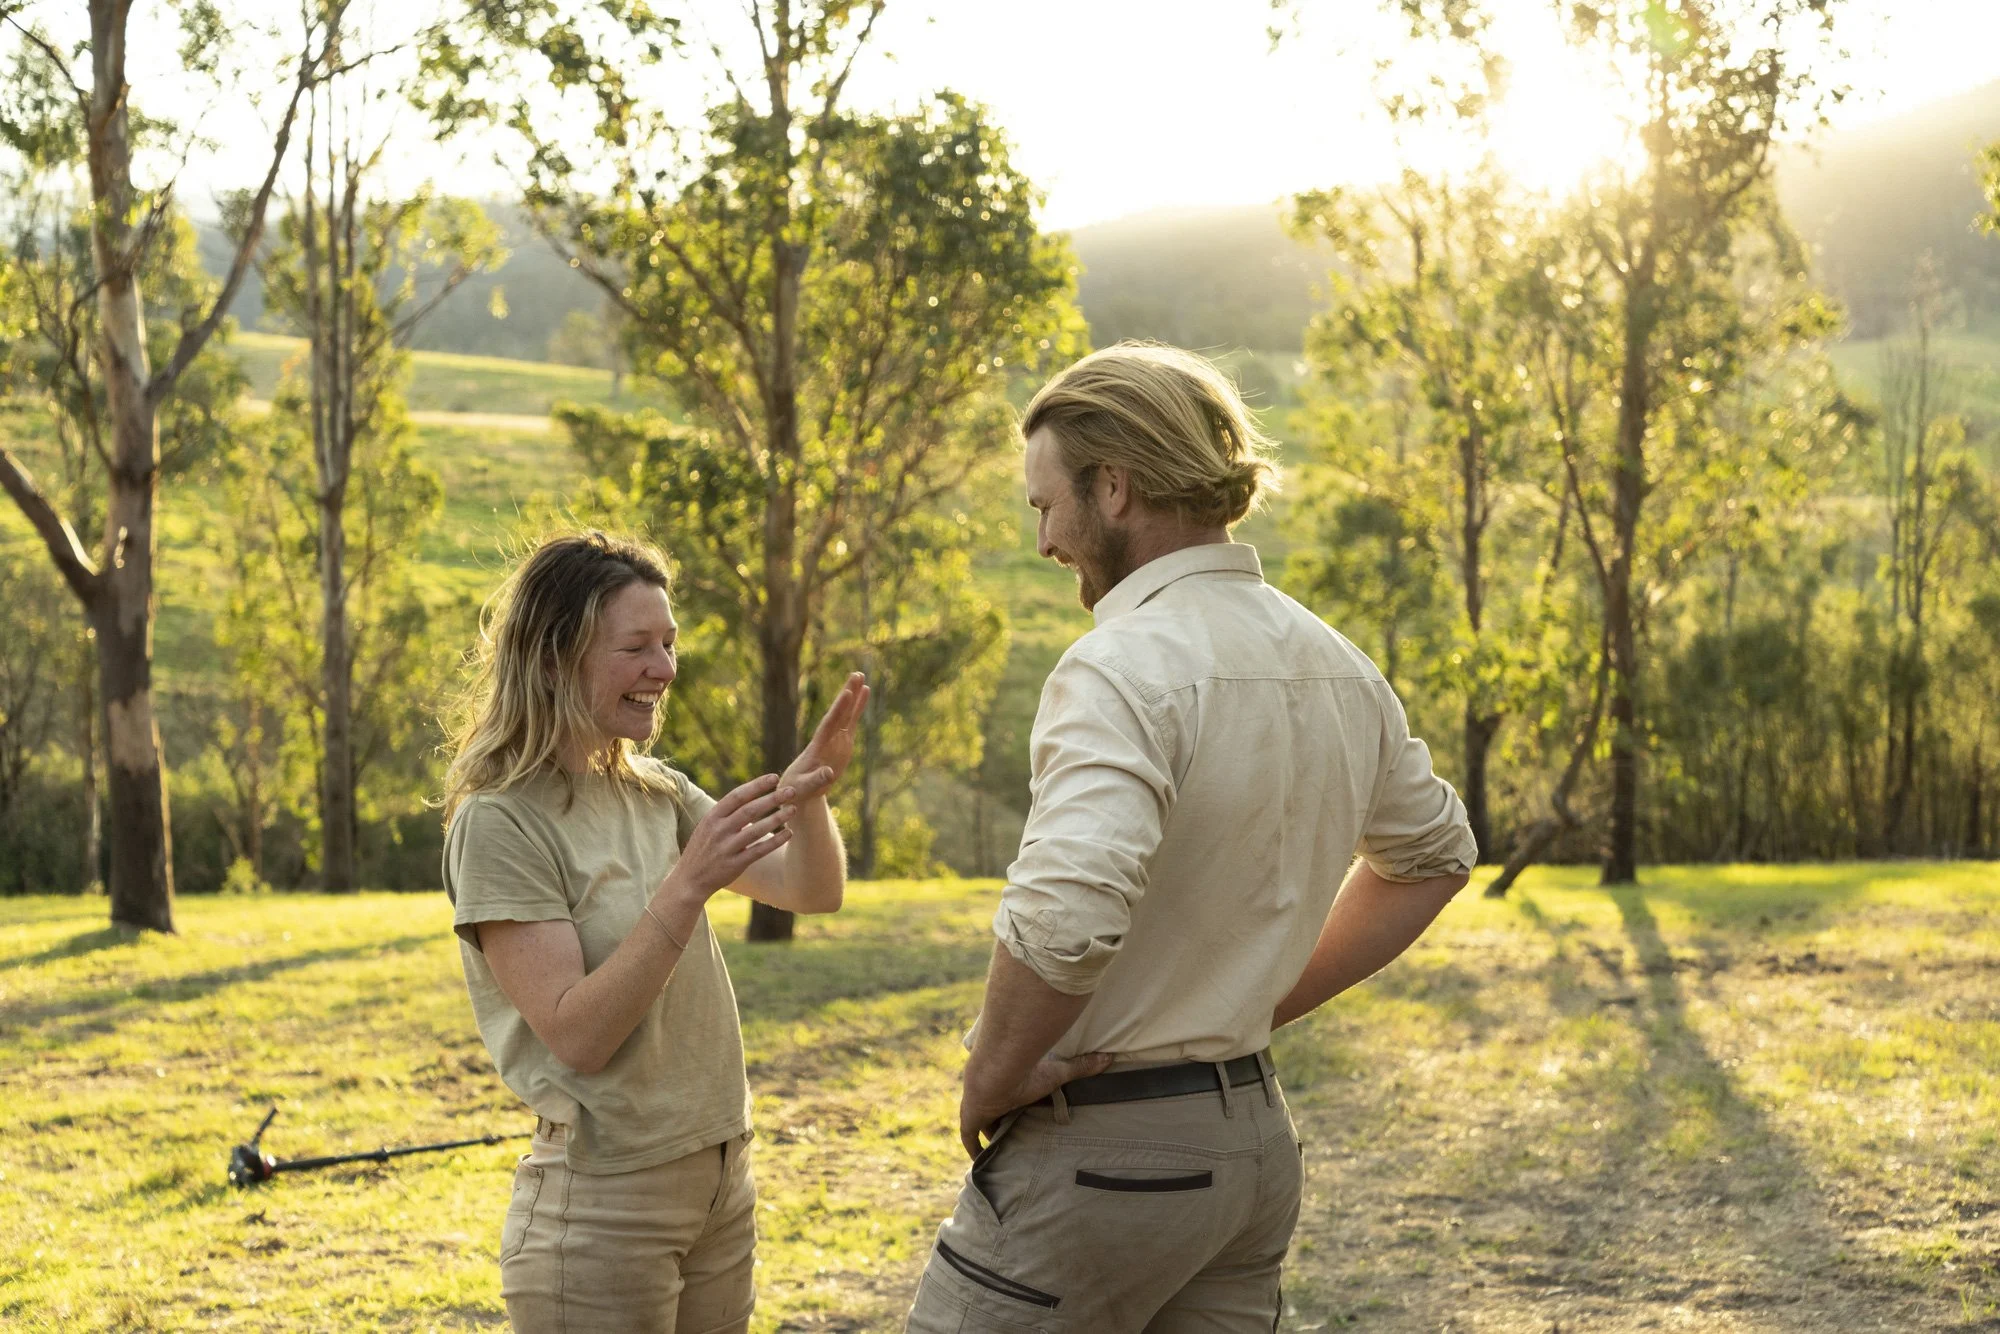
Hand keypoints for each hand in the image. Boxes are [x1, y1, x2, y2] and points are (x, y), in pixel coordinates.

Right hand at [665, 774, 801, 902]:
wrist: (689, 879)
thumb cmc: (704, 849)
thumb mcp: (708, 826)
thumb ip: (727, 813)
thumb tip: (753, 796)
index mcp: (712, 817)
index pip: (737, 796)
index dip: (756, 785)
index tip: (774, 778)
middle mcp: (718, 830)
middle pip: (749, 810)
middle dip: (772, 798)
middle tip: (792, 790)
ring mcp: (726, 848)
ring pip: (756, 830)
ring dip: (777, 818)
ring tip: (793, 809)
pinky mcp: (734, 864)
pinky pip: (759, 850)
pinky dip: (775, 841)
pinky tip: (789, 833)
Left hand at [783, 672, 868, 791]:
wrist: (798, 790)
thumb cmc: (797, 790)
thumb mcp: (805, 788)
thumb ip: (816, 780)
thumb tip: (829, 773)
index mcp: (817, 748)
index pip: (829, 725)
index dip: (838, 710)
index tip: (846, 694)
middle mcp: (826, 739)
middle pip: (838, 713)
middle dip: (847, 695)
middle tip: (856, 675)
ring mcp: (835, 739)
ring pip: (846, 714)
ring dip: (853, 696)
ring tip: (860, 676)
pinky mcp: (843, 743)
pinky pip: (852, 722)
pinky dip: (858, 707)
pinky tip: (865, 691)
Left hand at [957, 1051, 1111, 1158]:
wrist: (998, 1070)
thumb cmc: (1027, 1069)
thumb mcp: (1058, 1073)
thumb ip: (1082, 1067)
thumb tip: (1110, 1057)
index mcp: (1013, 1088)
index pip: (1017, 1103)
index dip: (1023, 1113)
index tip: (1033, 1126)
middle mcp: (995, 1098)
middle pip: (1001, 1117)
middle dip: (1008, 1129)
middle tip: (1022, 1147)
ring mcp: (981, 1109)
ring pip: (986, 1128)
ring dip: (993, 1140)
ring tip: (1006, 1159)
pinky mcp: (970, 1120)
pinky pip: (969, 1139)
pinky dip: (974, 1151)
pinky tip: (981, 1165)